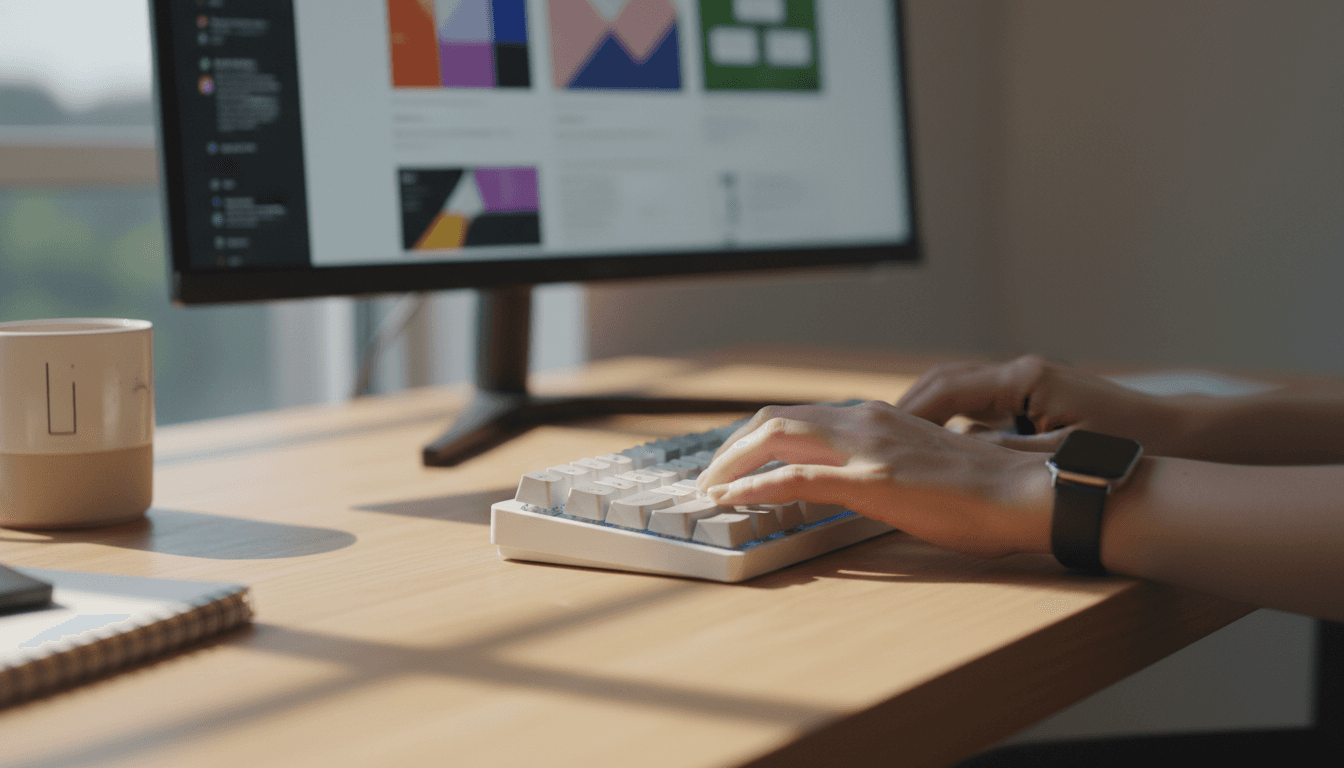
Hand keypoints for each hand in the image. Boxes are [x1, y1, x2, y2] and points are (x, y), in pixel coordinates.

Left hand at [696, 401, 1052, 557]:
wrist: (1026, 494)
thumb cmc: (985, 491)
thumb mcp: (922, 467)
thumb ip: (884, 465)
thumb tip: (857, 485)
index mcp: (877, 417)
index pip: (798, 415)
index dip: (756, 436)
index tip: (732, 461)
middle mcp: (865, 420)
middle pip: (774, 419)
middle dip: (730, 447)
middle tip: (708, 477)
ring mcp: (867, 447)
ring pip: (775, 437)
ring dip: (730, 463)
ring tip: (708, 490)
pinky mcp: (872, 480)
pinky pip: (794, 477)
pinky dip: (752, 486)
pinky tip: (730, 501)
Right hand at [896, 355, 1181, 453]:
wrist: (1179, 435)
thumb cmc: (1130, 445)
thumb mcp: (1059, 458)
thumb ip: (1003, 456)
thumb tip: (951, 459)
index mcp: (1024, 379)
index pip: (947, 389)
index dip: (910, 414)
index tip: (880, 435)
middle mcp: (1021, 373)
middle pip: (944, 381)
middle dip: (908, 408)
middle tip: (875, 437)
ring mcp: (1027, 383)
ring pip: (958, 391)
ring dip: (927, 413)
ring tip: (897, 443)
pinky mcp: (1034, 399)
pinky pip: (978, 405)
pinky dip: (951, 421)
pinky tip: (939, 448)